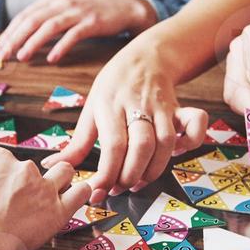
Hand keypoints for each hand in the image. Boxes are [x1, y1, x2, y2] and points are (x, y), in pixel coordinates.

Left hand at [0, 0, 157, 63]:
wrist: (123, 6)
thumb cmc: (89, 13)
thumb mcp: (64, 11)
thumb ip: (45, 20)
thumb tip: (21, 40)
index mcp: (51, 0)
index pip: (24, 16)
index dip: (9, 32)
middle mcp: (61, 3)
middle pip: (32, 21)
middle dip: (14, 38)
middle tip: (3, 55)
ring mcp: (77, 12)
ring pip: (49, 27)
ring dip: (33, 42)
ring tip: (22, 57)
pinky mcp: (92, 23)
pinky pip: (73, 35)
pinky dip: (61, 47)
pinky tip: (52, 59)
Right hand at [0, 149, 88, 249]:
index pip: (11, 160)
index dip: (9, 177)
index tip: (6, 191)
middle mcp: (24, 169)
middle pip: (36, 168)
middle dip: (32, 181)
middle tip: (25, 200)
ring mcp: (43, 188)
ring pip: (65, 171)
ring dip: (61, 180)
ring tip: (53, 196)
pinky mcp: (58, 210)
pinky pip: (81, 193)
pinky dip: (80, 194)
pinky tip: (75, 199)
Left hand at [41, 43, 208, 201]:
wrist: (144, 58)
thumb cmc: (113, 88)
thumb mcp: (90, 110)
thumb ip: (76, 143)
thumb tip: (52, 166)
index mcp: (110, 106)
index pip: (113, 144)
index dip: (107, 173)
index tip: (99, 192)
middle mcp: (137, 105)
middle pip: (142, 146)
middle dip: (131, 175)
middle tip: (119, 188)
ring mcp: (162, 106)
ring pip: (166, 141)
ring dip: (154, 169)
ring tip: (139, 181)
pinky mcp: (180, 108)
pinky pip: (196, 123)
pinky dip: (192, 142)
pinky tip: (176, 154)